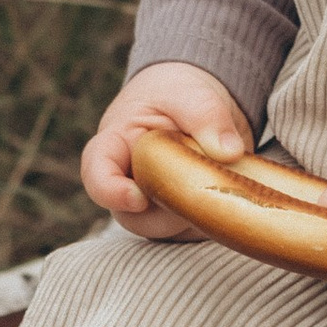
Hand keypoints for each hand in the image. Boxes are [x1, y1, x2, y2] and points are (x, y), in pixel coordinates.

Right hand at [82, 62, 253, 236]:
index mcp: (116, 146)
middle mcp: (127, 182)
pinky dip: (212, 220)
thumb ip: (207, 116)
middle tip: (204, 182)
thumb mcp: (192, 94)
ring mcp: (151, 205)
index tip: (138, 197)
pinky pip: (190, 232)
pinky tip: (229, 195)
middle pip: (131, 215)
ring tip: (221, 181)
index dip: (110, 192)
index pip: (97, 173)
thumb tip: (229, 152)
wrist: (198, 106)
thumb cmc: (181, 95)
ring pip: (164, 229)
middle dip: (168, 208)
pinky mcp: (178, 218)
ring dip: (193, 214)